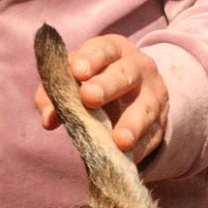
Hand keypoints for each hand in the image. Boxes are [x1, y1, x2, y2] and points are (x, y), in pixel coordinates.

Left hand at [34, 34, 167, 163]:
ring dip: (132, 124)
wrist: (132, 94)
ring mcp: (153, 95)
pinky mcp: (159, 123)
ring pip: (145, 107)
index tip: (77, 71)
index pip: (104, 49)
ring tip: (120, 140)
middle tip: (89, 97)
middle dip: (107, 85)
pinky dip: (139, 148)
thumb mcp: (70, 81)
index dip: (91, 58)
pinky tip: (127, 157)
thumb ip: (52, 95)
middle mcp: (138, 67)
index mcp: (113, 51)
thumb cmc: (90, 83)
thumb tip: (48, 120)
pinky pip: (151, 136)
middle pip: (125, 74)